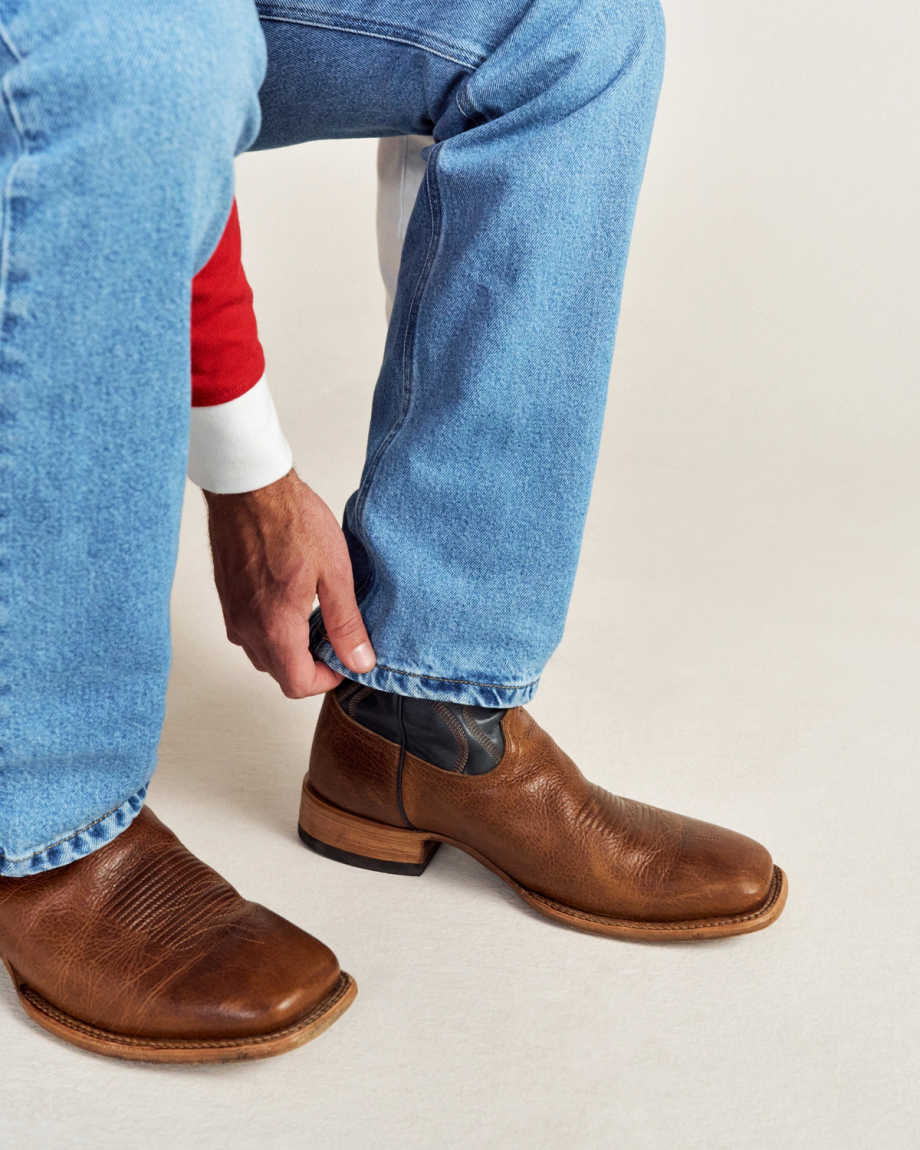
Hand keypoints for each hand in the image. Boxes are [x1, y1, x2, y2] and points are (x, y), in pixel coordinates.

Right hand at [204, 469, 375, 697]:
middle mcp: (247, 627)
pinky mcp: (227, 598)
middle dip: (309, 666)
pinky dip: (271, 631)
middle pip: (279, 673)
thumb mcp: (335, 572)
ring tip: (315, 619)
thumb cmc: (291, 520)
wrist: (249, 487)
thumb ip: (346, 624)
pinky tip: (292, 603)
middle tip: (334, 637)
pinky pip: (248, 632)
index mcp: (276, 626)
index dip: (327, 681)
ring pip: (262, 654)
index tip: (344, 660)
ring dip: (289, 649)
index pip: (298, 685)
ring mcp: (233, 613)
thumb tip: (360, 661)